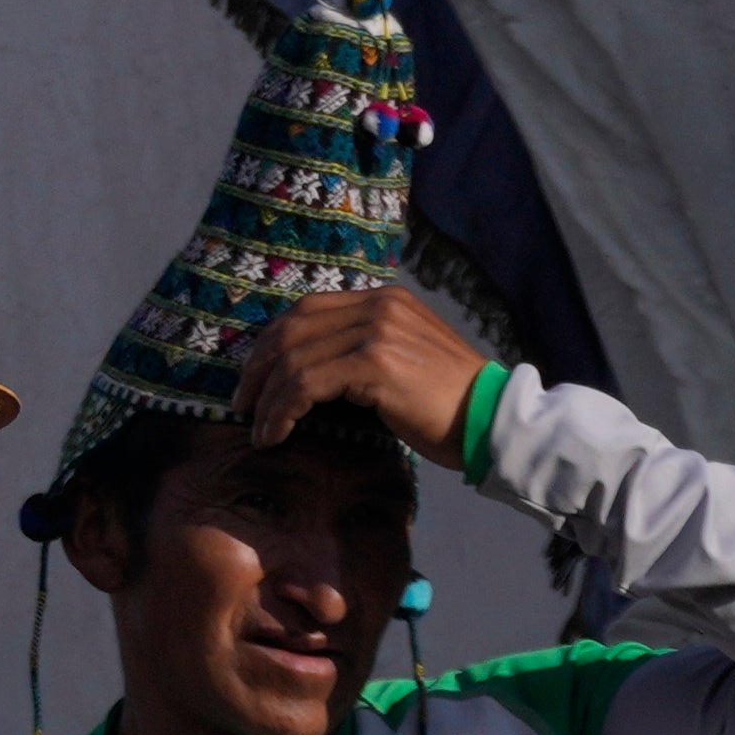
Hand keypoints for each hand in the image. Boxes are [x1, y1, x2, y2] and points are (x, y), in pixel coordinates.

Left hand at [231, 285, 493, 466]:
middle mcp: (379, 307)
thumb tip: (305, 372)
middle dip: (257, 368)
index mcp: (385, 301)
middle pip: (291, 329)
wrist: (493, 422)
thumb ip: (362, 350)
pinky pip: (306, 384)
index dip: (271, 343)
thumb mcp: (404, 362)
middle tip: (242, 404)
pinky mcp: (375, 363)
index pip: (307, 310)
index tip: (254, 378)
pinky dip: (281, 411)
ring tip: (258, 429)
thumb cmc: (449, 406)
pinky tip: (275, 434)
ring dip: (266, 398)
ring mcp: (377, 331)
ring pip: (293, 359)